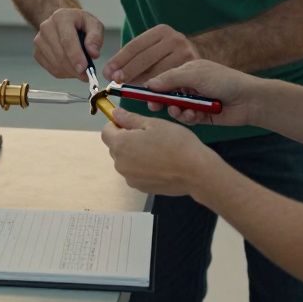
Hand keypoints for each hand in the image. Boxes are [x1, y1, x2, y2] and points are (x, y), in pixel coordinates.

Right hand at [34, 8, 103, 80]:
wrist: (64, 23)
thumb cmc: (80, 24)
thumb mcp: (94, 24)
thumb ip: (96, 37)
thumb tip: (93, 54)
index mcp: (61, 17)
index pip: (67, 40)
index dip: (75, 56)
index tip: (83, 68)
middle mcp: (47, 27)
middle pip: (60, 53)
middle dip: (74, 68)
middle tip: (87, 74)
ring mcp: (39, 40)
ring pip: (55, 63)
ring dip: (70, 71)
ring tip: (81, 70)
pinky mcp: (37, 53)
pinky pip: (51, 69)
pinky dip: (63, 73)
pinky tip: (71, 68)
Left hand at [100, 109, 222, 195]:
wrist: (195, 172)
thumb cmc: (176, 143)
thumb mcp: (154, 124)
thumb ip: (130, 119)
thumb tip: (115, 113)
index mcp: (120, 145)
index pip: (106, 131)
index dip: (117, 124)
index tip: (132, 123)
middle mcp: (120, 164)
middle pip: (115, 147)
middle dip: (127, 139)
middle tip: (150, 135)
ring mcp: (130, 178)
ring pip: (126, 160)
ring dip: (135, 153)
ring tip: (157, 150)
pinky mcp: (140, 188)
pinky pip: (135, 172)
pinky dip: (143, 167)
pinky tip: (160, 164)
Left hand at [103, 24, 198, 84]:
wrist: (207, 52)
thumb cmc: (172, 54)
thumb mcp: (157, 47)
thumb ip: (137, 57)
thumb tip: (112, 73)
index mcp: (161, 31)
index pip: (135, 46)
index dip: (119, 60)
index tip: (108, 72)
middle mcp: (175, 39)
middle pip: (145, 58)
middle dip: (128, 73)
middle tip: (115, 84)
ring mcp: (186, 53)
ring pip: (159, 73)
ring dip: (142, 85)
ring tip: (130, 92)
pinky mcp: (194, 69)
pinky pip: (172, 84)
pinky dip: (160, 93)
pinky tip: (150, 99)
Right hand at [142, 59, 256, 126]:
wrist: (250, 99)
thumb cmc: (224, 80)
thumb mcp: (194, 74)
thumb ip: (170, 78)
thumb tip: (149, 83)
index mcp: (186, 72)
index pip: (162, 78)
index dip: (151, 86)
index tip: (140, 93)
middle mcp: (189, 86)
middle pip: (166, 95)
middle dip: (159, 101)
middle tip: (154, 107)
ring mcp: (195, 102)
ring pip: (175, 109)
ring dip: (176, 111)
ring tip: (180, 111)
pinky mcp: (201, 116)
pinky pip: (187, 119)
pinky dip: (188, 118)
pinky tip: (194, 115)